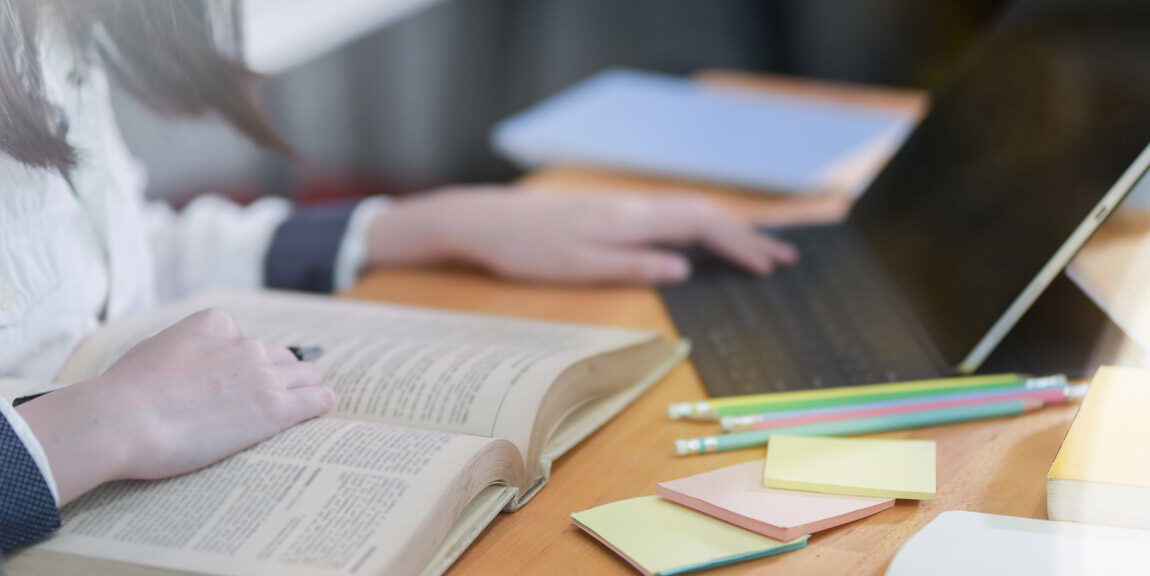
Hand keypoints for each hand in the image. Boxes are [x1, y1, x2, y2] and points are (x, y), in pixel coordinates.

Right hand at [16, 309, 332, 504]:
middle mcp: (245, 344)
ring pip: (305, 376)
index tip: (231, 386)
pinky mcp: (275, 408)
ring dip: (303, 389)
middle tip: (269, 399)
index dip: (242, 366)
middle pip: (282, 358)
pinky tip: (320, 410)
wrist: (123, 420)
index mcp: (216, 323)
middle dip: (278, 376)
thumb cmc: (126, 393)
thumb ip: (186, 351)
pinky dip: (320, 403)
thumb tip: (191, 365)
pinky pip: (317, 399)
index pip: (247, 341)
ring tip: (302, 405)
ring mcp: (263, 375)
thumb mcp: (155, 350)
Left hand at [365, 186, 797, 283]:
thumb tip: (683, 270)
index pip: (701, 225)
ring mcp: (623, 205)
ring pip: (688, 210)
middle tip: (783, 259)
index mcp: (630, 220)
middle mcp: (633, 206)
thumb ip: (631, 266)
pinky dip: (700, 224)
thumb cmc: (526, 250)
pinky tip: (704, 238)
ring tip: (757, 248)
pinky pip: (670, 212)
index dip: (740, 244)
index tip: (771, 266)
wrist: (485, 221)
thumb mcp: (577, 268)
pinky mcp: (612, 210)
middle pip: (704, 213)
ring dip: (726, 228)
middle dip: (746, 235)